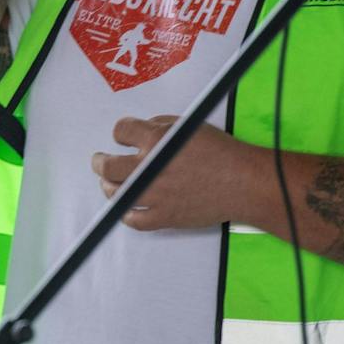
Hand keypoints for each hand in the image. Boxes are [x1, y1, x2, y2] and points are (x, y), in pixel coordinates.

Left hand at [91, 115, 259, 230]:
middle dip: (99, 161)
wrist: (244, 183)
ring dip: (107, 186)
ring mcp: (155, 194)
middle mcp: (150, 167)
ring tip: (109, 183)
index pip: (121, 131)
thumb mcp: (190, 125)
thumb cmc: (222, 153)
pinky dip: (126, 213)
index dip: (119, 132)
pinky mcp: (164, 217)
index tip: (120, 136)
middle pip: (107, 165)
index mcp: (156, 140)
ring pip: (115, 192)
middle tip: (99, 160)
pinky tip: (126, 207)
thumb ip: (161, 124)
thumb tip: (142, 129)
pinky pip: (134, 219)